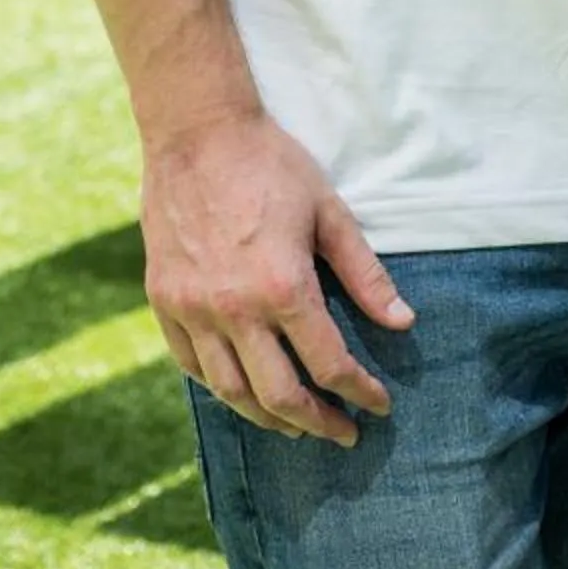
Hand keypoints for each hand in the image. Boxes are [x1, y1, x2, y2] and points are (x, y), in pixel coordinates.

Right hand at [142, 109, 414, 444]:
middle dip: (316, 423)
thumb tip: (402, 322)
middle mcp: (234, 311)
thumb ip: (365, 274)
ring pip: (230, 392)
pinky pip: (192, 366)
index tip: (379, 405)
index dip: (359, 391)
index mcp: (283, 287)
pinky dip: (220, 388)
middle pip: (278, 395)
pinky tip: (242, 391)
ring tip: (296, 426)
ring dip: (267, 418)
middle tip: (342, 434)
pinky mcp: (165, 303)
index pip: (329, 363)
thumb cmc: (271, 165)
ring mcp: (193, 311)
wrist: (196, 134)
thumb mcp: (330, 211)